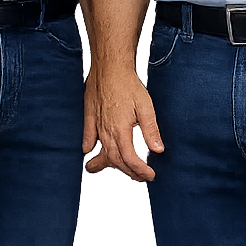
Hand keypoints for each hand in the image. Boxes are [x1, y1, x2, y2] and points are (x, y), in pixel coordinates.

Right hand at [83, 66, 162, 181]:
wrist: (109, 68)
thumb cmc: (128, 85)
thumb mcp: (145, 107)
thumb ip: (150, 130)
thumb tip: (158, 150)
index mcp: (121, 131)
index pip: (129, 159)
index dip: (140, 170)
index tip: (150, 175)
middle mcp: (106, 132)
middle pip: (116, 160)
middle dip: (129, 172)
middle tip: (141, 176)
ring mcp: (96, 126)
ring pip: (101, 152)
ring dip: (110, 165)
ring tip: (120, 170)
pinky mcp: (89, 118)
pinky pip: (87, 138)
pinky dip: (89, 148)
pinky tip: (90, 153)